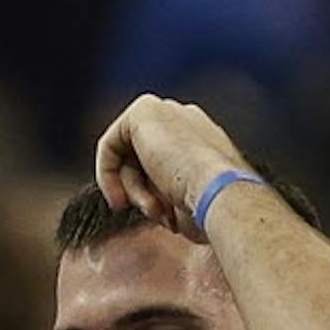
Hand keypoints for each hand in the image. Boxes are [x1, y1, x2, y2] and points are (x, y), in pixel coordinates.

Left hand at [95, 94, 253, 237]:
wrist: (222, 195)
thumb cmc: (213, 211)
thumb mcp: (189, 206)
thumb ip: (170, 196)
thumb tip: (158, 207)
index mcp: (202, 139)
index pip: (163, 162)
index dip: (155, 192)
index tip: (162, 218)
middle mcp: (185, 120)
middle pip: (142, 158)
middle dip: (143, 190)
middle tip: (158, 214)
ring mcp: (166, 111)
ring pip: (128, 156)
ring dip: (134, 191)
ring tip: (155, 209)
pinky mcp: (144, 111)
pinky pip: (110, 144)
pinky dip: (107, 175)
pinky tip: (118, 199)